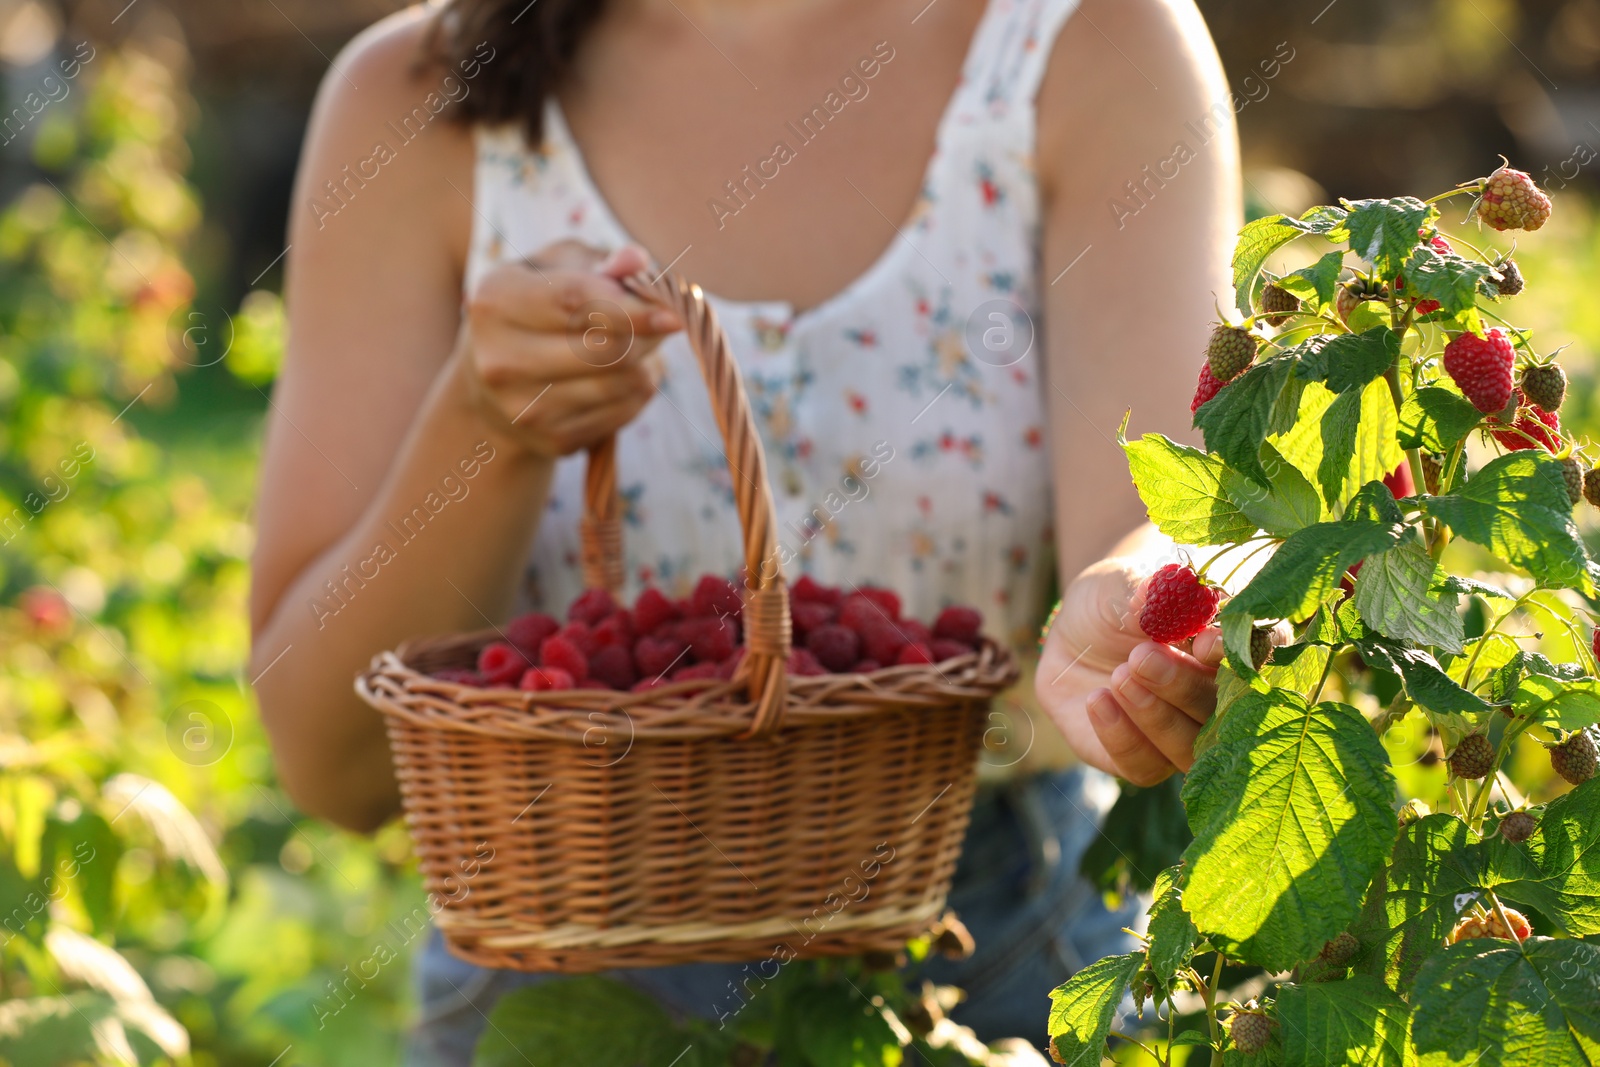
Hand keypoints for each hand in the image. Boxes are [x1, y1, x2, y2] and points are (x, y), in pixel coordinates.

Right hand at [455, 241, 679, 457]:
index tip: (671, 311)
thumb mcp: (556, 268)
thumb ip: (598, 261)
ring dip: (648, 361)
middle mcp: (500, 359)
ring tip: (640, 344)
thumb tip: (637, 261)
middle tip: (662, 322)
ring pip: (621, 382)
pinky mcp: (552, 440)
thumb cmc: (537, 308)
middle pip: (604, 348)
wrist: (494, 386)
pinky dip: (638, 390)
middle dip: (647, 333)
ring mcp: (524, 407)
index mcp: (495, 302)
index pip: (574, 302)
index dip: (630, 306)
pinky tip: (624, 375)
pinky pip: (624, 411)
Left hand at [1034, 556, 1223, 784]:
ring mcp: (1186, 734)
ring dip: (1156, 716)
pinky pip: (1145, 767)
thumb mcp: (1122, 585)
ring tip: (1119, 676)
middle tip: (1141, 656)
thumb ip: (1149, 592)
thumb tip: (1170, 588)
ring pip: (1191, 748)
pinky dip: (1123, 737)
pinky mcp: (1145, 760)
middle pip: (1225, 710)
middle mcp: (1221, 698)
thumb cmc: (1113, 601)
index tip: (1204, 642)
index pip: (1261, 654)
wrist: (1072, 634)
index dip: (1238, 656)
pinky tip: (1098, 700)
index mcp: (1233, 645)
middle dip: (1183, 685)